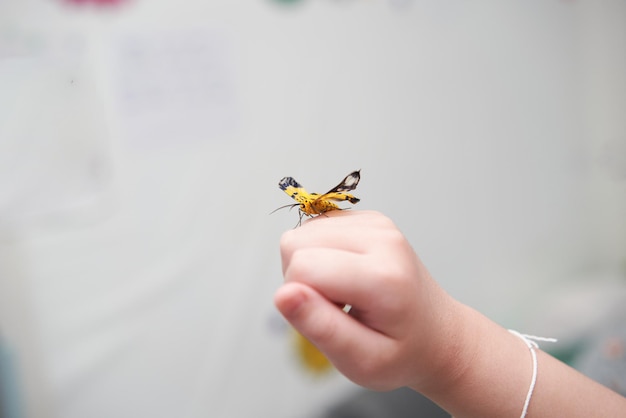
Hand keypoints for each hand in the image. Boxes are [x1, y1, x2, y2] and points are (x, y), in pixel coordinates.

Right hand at [275, 210, 459, 390]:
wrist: (436, 333)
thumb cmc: (401, 351)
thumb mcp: (362, 361)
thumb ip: (321, 328)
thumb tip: (283, 295)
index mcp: (382, 276)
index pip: (302, 268)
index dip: (301, 301)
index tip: (331, 318)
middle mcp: (382, 238)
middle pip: (295, 244)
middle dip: (300, 281)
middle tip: (335, 308)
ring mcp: (376, 223)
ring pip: (301, 234)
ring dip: (309, 267)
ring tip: (342, 293)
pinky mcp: (368, 218)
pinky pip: (315, 228)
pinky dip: (320, 254)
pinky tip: (345, 276)